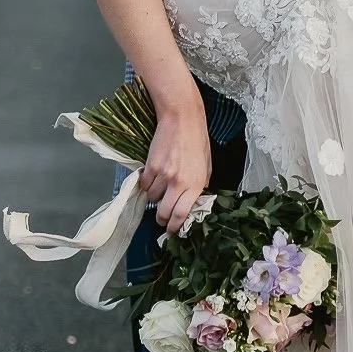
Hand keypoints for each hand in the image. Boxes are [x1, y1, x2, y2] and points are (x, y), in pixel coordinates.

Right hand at [139, 98, 210, 234]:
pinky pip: (145, 185)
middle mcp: (179, 182)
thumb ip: (201, 184)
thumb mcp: (207, 165)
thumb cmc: (196, 140)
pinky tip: (154, 176)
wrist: (181, 119)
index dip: (175, 227)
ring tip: (161, 186)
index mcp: (196, 184)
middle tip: (162, 219)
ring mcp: (163, 175)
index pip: (182, 214)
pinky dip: (147, 184)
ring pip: (153, 198)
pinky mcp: (150, 166)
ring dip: (155, 197)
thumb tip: (193, 201)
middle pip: (164, 213)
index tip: (171, 232)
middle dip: (161, 220)